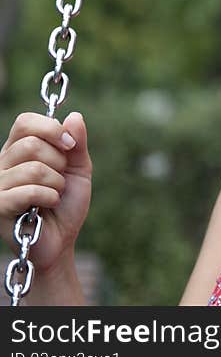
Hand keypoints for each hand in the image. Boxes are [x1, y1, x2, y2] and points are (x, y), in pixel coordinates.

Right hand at [0, 111, 91, 272]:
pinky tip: (46, 206)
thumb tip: (73, 116)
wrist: (61, 239)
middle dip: (58, 163)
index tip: (70, 146)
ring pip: (33, 169)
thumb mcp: (78, 168)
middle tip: (59, 180)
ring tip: (52, 196)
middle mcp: (2, 164)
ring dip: (56, 184)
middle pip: (31, 144)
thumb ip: (77, 143)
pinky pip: (29, 191)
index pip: (25, 122)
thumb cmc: (66, 203)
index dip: (51, 129)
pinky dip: (49, 198)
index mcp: (18, 150)